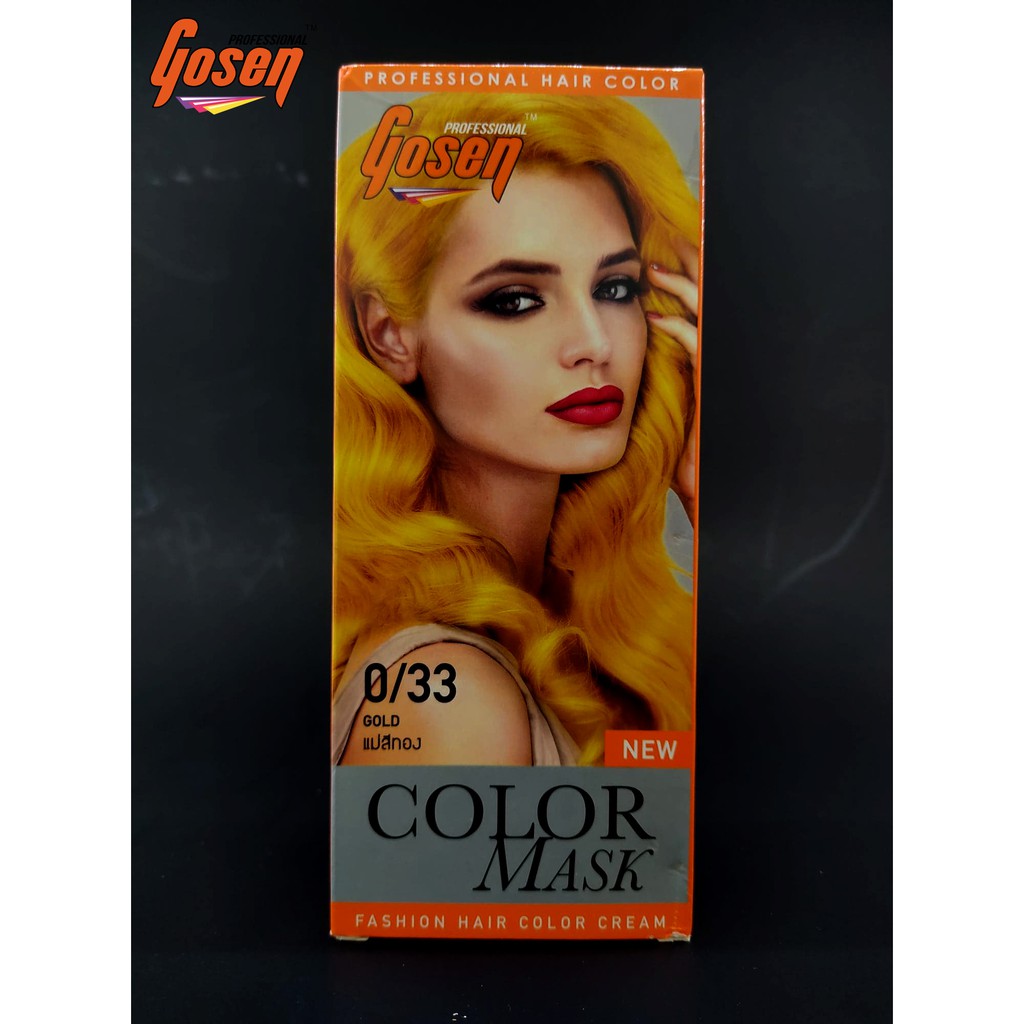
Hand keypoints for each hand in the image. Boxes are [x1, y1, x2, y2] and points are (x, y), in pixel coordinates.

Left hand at [646, 239, 699, 523]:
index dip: (682, 286)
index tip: (654, 268)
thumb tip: (617, 384)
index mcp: (705, 361)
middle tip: (661, 248)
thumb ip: (654, 391)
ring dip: (679, 285)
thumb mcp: (668, 414)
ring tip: (653, 269)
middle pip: (707, 299)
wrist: (708, 485)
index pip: (697, 311)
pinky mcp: (713, 380)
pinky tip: (653, 318)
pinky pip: (696, 340)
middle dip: (687, 268)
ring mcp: (717, 367)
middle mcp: (715, 358)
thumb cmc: (687, 460)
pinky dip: (675, 325)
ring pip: (705, 309)